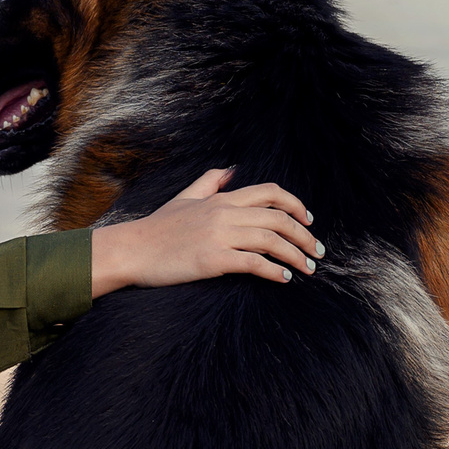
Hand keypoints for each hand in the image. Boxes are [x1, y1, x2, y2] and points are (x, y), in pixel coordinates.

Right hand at [89, 168, 321, 295]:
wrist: (131, 250)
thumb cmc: (157, 228)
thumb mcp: (184, 197)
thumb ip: (210, 181)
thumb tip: (234, 169)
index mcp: (221, 198)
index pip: (270, 192)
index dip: (296, 205)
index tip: (309, 222)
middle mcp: (224, 212)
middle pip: (279, 217)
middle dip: (305, 236)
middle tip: (317, 253)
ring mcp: (219, 235)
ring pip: (272, 240)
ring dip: (296, 256)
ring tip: (308, 269)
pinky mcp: (213, 259)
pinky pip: (254, 263)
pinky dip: (274, 271)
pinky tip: (284, 279)